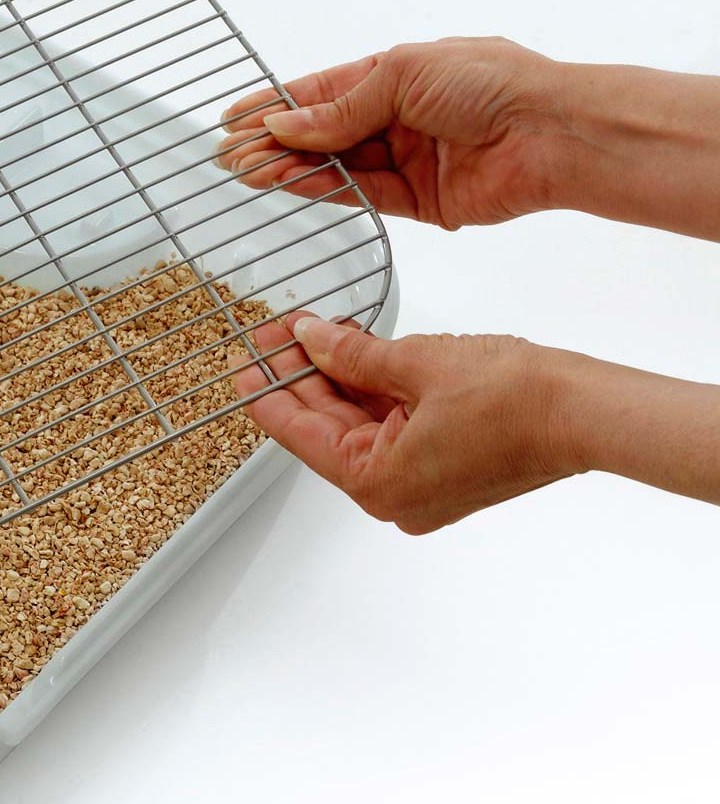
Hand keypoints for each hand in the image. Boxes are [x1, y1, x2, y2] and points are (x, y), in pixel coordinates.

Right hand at [217, 37, 569, 228]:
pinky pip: (360, 193)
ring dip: (291, 167)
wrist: (550, 133)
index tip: (233, 117)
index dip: (275, 104)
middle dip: (275, 142)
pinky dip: (324, 189)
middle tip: (231, 154)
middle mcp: (395, 117)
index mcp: (394, 75)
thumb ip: (341, 108)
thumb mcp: (404, 75)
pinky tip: (290, 182)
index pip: (320, 92)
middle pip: (321, 133)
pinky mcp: (416, 199)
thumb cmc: (493, 83)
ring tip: (249, 171)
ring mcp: (403, 158)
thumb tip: (287, 125)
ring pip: (334, 166)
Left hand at [229, 314, 719, 531]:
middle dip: (302, 375)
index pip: (298, 433)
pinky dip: (371, 390)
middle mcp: (394, 494)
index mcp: (377, 482)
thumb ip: (351, 354)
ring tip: (315, 332)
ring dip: (338, 378)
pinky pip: (389, 427)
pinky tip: (355, 351)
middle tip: (279, 332)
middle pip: (327, 427)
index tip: (242, 362)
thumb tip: (310, 338)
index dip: (265, 391)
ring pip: (358, 424)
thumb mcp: (414, 363)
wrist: (584, 411)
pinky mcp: (441, 465)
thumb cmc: (514, 399)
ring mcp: (419, 482)